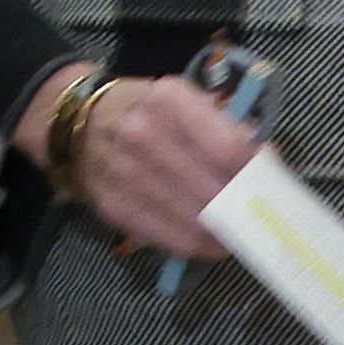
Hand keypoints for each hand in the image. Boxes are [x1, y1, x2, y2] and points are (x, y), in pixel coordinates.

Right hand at [20, 61, 265, 269]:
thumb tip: (268, 166)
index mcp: (167, 100)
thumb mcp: (181, 99)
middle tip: (266, 216)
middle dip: (250, 209)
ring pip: (201, 223)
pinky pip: (175, 240)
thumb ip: (226, 127)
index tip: (273, 182)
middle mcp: (143, 135)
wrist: (70, 124)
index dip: (260, 173)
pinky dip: (203, 245)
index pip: (230, 150)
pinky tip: (213, 239)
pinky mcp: (115, 207)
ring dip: (230, 233)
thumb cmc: (141, 109)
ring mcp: (125, 174)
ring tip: (243, 230)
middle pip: (218, 192)